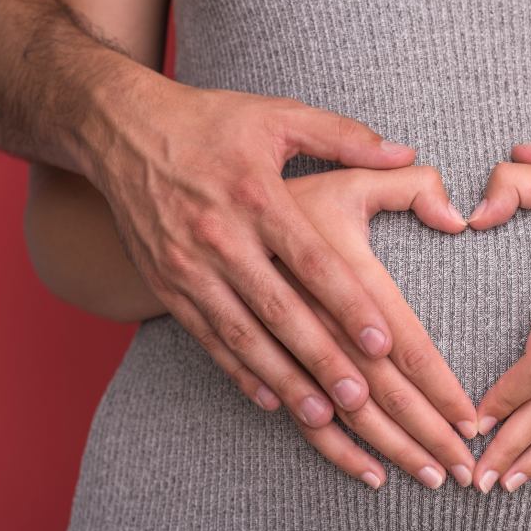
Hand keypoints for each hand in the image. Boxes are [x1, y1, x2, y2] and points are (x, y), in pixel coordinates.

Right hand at [80, 73, 477, 439]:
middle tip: (360, 398)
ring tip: (321, 415)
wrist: (120, 129)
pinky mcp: (166, 284)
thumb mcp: (278, 115)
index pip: (311, 260)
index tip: (383, 343)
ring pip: (241, 334)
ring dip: (282, 378)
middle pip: (278, 308)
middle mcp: (220, 236)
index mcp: (256, 196)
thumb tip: (409, 152)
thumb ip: (346, 137)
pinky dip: (238, 372)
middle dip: (320, 357)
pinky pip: (206, 338)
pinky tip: (270, 401)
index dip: (348, 303)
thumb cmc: (212, 123)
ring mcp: (188, 266)